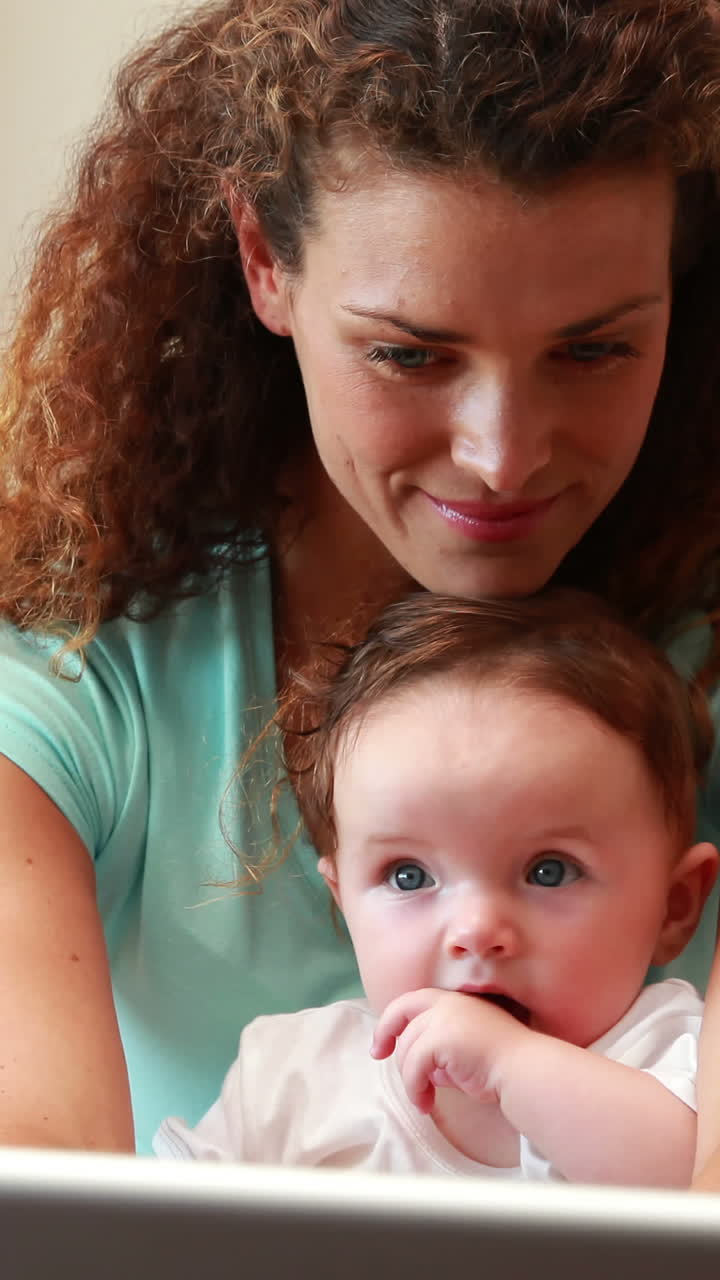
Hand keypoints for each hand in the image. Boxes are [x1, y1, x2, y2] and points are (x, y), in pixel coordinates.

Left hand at [371, 987, 530, 1112]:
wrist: (523, 1068)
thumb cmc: (501, 1063)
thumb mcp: (466, 1047)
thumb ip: (443, 1048)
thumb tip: (425, 1068)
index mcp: (454, 1001)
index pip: (411, 1001)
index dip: (391, 1020)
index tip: (382, 1042)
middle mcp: (446, 1003)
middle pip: (401, 1018)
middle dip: (386, 1038)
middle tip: (379, 1057)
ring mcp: (443, 1019)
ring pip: (407, 1049)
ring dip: (410, 1078)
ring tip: (423, 1099)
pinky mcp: (440, 1039)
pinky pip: (413, 1067)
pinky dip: (415, 1088)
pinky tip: (426, 1104)